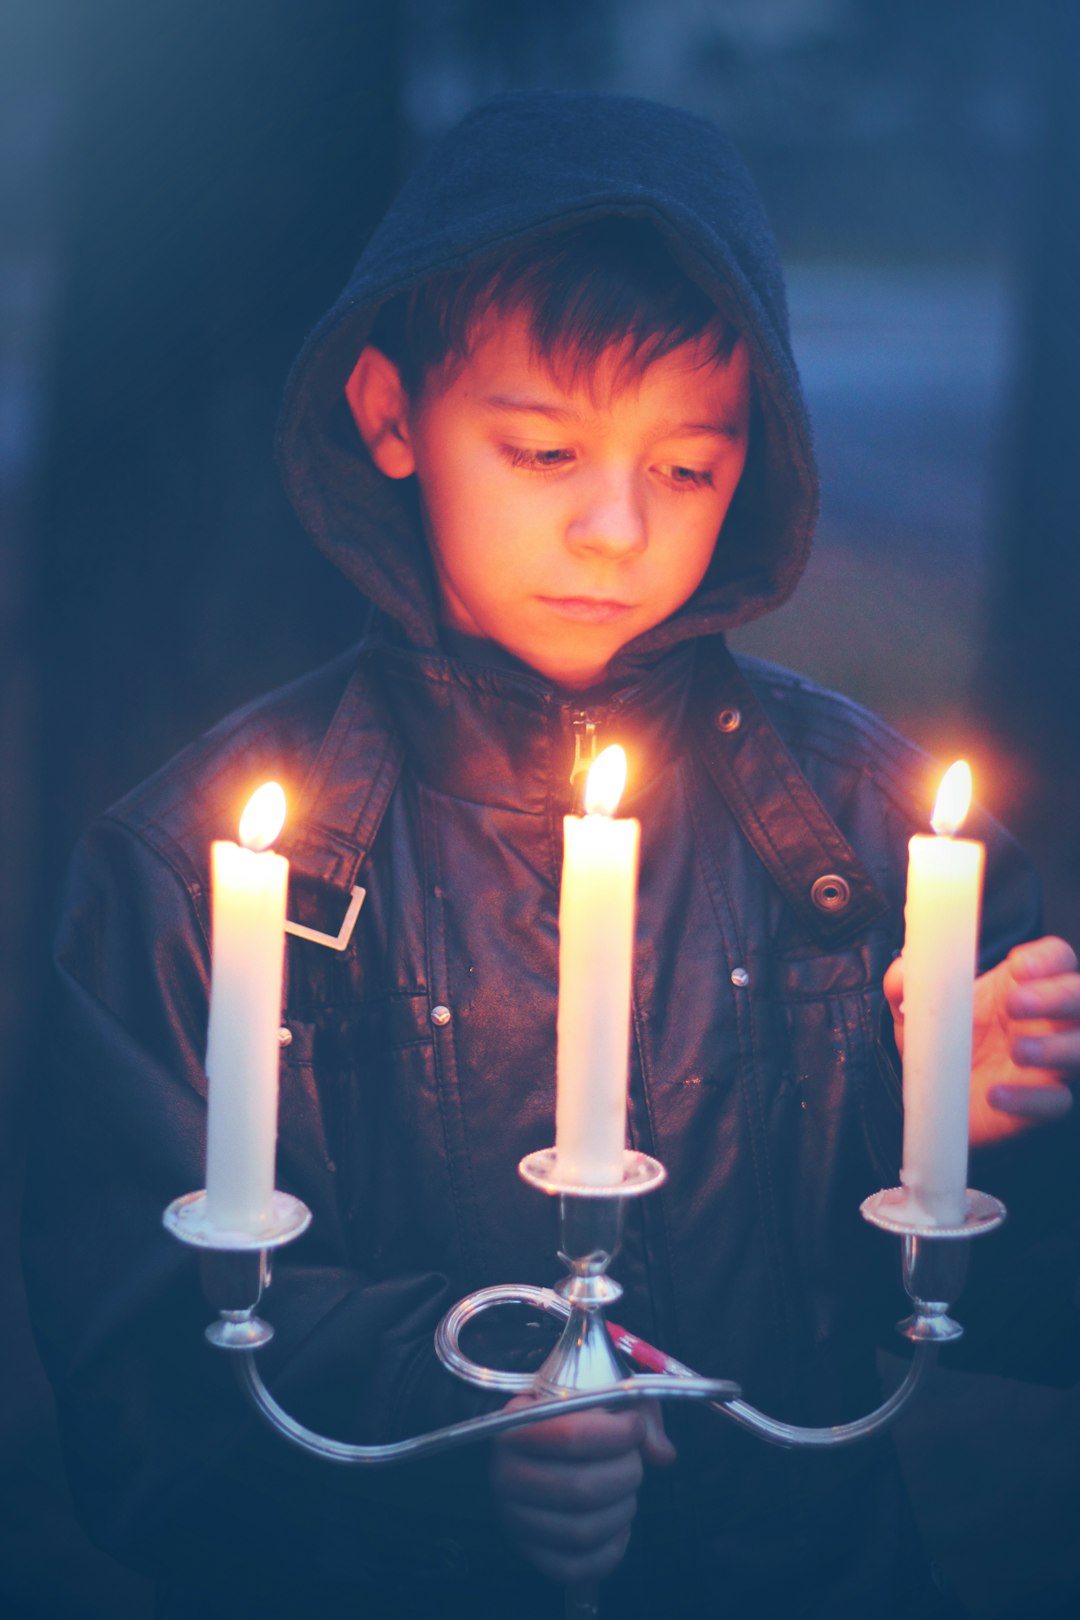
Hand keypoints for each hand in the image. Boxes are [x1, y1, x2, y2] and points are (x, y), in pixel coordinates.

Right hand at [490, 1397, 674, 1586]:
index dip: (616, 1435)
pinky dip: (611, 1550)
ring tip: (626, 1492)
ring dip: (622, 1511)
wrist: (540, 1446)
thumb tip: (662, 1454)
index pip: (570, 1436)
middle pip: (581, 1488)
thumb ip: (638, 1413)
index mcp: (515, 1426)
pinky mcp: (529, 1553)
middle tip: (634, 1463)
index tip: (634, 1428)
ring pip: (583, 1531)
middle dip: (626, 1475)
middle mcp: (504, 1474)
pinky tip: (619, 1525)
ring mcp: (514, 1518)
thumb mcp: (603, 1395)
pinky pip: (577, 1568)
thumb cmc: (576, 1417)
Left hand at [884, 935, 1079, 1147]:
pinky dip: (1031, 1098)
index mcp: (1017, 986)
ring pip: (1079, 1047)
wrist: (933, 1099)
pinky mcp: (1041, 1103)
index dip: (1046, 959)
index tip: (1018, 966)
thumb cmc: (939, 1044)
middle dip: (1055, 996)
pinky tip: (997, 1095)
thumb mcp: (915, 1010)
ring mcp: (1048, 1063)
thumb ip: (907, 985)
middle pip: (1077, 997)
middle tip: (1015, 1003)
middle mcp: (1043, 1020)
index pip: (1055, 959)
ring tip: (1017, 1049)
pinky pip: (1057, 1101)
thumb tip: (903, 970)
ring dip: (1055, 1046)